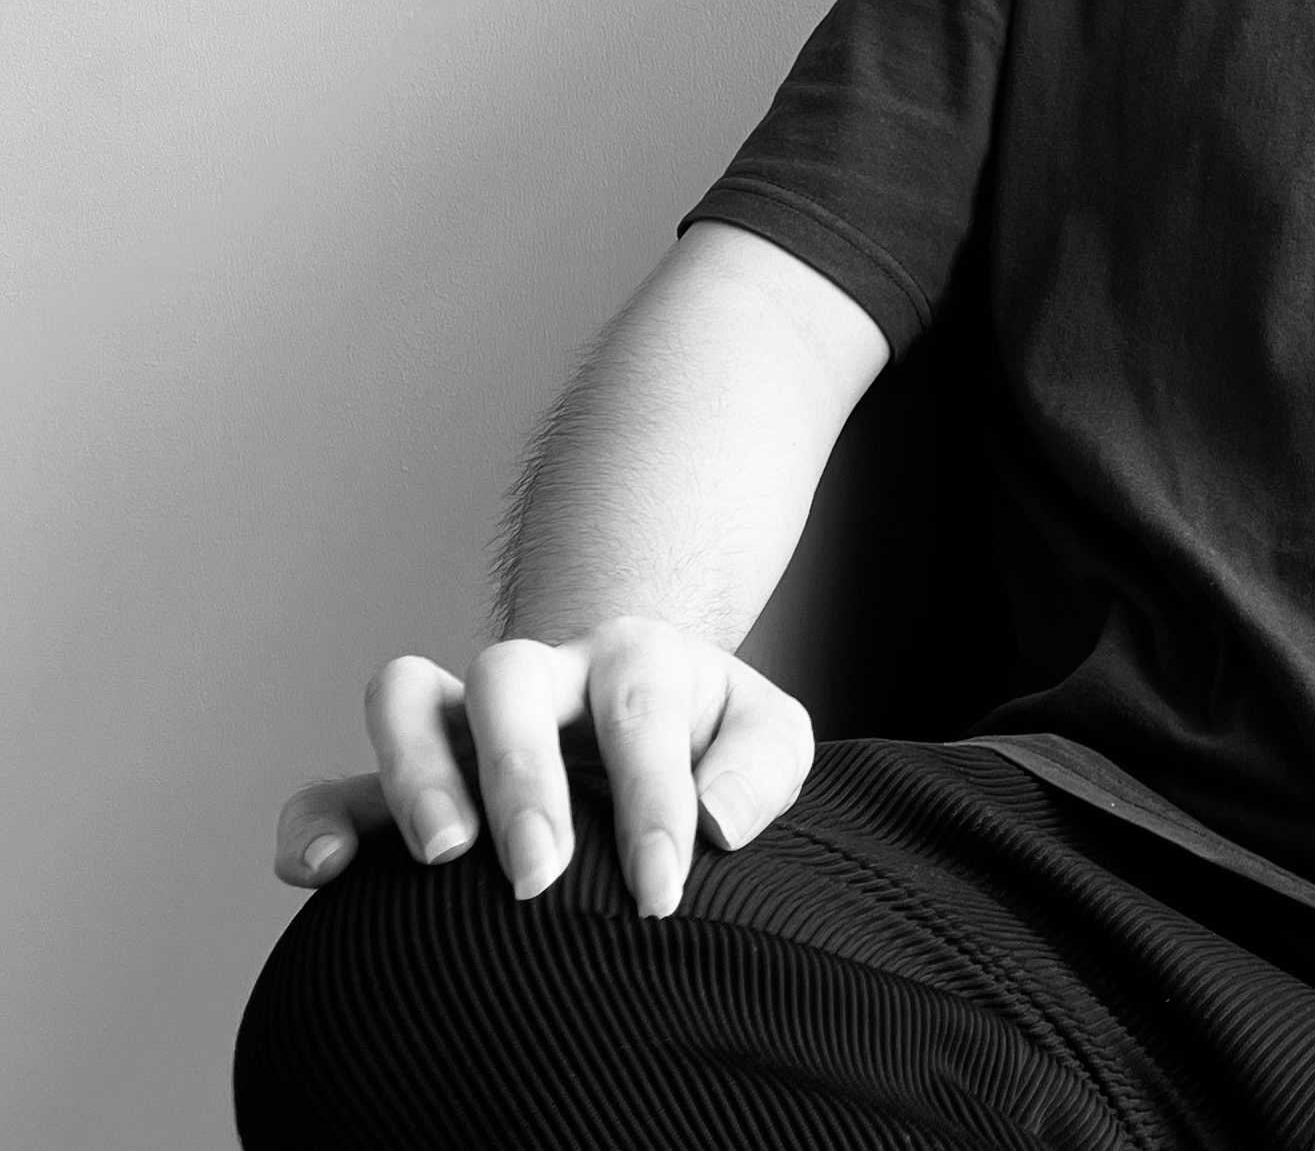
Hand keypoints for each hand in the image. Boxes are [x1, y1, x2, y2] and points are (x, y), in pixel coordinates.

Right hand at [271, 619, 815, 920]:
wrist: (640, 716)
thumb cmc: (707, 742)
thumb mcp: (766, 736)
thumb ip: (762, 763)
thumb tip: (715, 823)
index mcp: (634, 658)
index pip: (637, 709)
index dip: (649, 800)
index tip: (661, 889)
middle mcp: (541, 675)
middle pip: (506, 676)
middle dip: (518, 773)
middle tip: (538, 871)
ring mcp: (462, 721)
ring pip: (406, 697)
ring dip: (414, 771)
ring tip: (441, 855)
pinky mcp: (403, 781)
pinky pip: (334, 784)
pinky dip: (315, 822)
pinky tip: (321, 875)